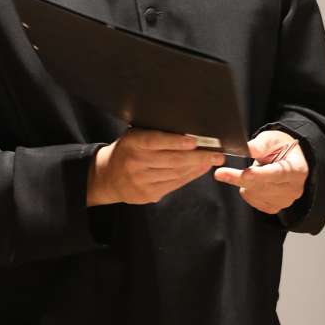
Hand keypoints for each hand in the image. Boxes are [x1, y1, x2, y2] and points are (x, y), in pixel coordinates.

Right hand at [87, 130, 223, 206]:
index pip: (155, 141)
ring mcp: (141, 180)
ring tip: (212, 160)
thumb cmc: (127, 150)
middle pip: (171, 160)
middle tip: (216, 153)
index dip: (175, 141)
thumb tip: (187, 131)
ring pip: (175, 173)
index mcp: (131, 143)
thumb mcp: (134, 136)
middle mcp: (135, 162)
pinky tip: (200, 169)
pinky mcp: (148, 194)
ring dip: (197, 167)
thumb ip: (154, 134)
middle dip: (197, 156)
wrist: (107, 177)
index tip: (194, 140)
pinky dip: (190, 176)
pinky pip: (174, 184)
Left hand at [213, 130, 306, 213]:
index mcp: (297, 169)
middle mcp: (294, 188)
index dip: (260, 175)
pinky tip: (252, 181)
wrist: (287, 159)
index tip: (244, 174)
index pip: (277, 174)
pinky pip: (254, 201)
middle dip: (240, 178)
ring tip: (252, 170)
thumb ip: (259, 145)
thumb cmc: (279, 147)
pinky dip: (248, 191)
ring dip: (245, 183)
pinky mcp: (275, 207)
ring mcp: (285, 200)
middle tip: (220, 173)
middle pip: (263, 186)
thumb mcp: (271, 139)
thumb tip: (245, 149)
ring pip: (256, 194)